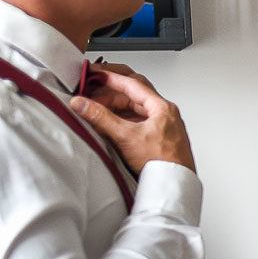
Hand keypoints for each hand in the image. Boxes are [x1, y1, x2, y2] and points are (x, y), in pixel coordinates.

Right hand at [68, 68, 194, 173]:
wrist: (174, 185)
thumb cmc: (163, 163)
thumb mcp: (126, 137)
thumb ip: (102, 118)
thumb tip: (83, 104)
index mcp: (162, 108)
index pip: (133, 83)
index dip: (111, 77)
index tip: (95, 74)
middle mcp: (165, 114)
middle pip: (135, 93)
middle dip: (112, 90)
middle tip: (93, 87)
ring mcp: (163, 126)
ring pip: (136, 108)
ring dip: (116, 106)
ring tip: (97, 107)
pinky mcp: (159, 137)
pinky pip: (138, 120)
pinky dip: (123, 118)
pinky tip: (111, 123)